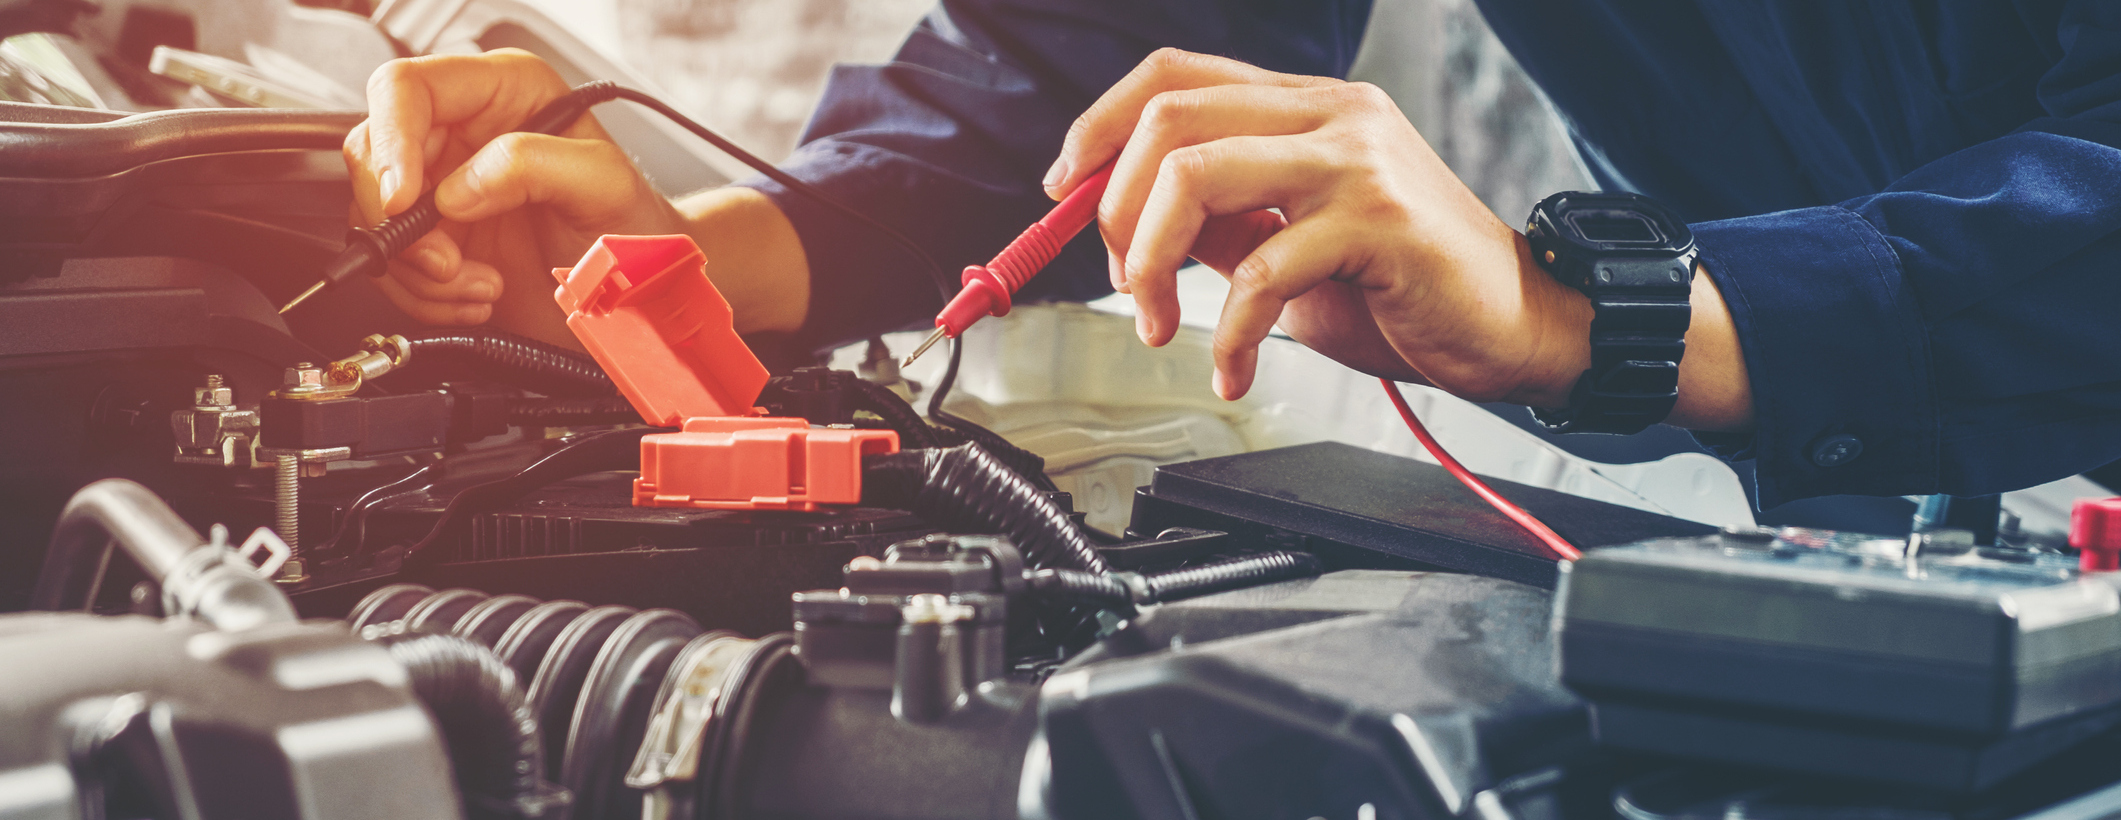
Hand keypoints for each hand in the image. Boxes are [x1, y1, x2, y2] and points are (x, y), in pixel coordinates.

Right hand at [344, 49, 685, 332]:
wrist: (640, 293)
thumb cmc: (634, 226)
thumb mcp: (602, 184)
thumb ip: (534, 165)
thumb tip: (460, 187)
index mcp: (502, 92)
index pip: (406, 88)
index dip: (391, 141)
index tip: (404, 199)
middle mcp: (464, 133)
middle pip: (374, 155)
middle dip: (403, 222)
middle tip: (448, 261)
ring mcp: (445, 188)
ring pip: (375, 218)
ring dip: (421, 270)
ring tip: (482, 284)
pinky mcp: (439, 240)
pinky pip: (394, 266)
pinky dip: (426, 295)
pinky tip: (478, 295)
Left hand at [1045, 48, 1592, 405]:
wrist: (1518, 327)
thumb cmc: (1407, 290)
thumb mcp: (1292, 248)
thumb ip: (1222, 225)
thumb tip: (1129, 228)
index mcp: (1306, 107)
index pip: (1176, 74)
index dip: (1100, 124)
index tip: (1063, 190)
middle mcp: (1331, 114)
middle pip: (1170, 118)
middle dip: (1114, 207)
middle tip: (1119, 280)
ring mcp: (1356, 160)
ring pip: (1197, 176)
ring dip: (1147, 263)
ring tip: (1157, 325)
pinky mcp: (1377, 222)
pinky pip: (1258, 269)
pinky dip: (1225, 332)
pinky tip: (1232, 368)